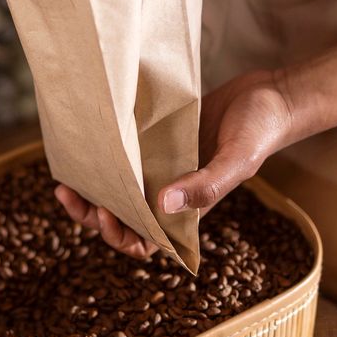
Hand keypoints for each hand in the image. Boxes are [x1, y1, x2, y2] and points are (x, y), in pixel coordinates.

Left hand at [54, 69, 295, 258]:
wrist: (270, 95)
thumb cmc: (259, 131)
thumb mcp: (237, 160)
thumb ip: (205, 185)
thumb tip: (162, 205)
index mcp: (190, 209)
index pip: (148, 241)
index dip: (121, 237)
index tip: (105, 215)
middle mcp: (171, 192)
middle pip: (124, 218)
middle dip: (94, 215)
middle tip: (70, 195)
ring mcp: (164, 166)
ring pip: (121, 189)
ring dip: (94, 189)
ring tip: (66, 180)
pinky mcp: (160, 141)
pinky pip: (127, 157)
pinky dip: (107, 159)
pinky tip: (86, 147)